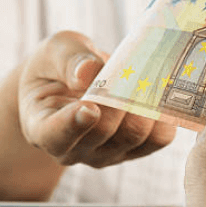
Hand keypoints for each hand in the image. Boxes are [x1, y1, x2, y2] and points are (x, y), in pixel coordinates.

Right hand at [18, 31, 175, 167]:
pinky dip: (164, 114)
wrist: (70, 82)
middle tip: (132, 67)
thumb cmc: (56, 67)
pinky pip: (158, 139)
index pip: (54, 136)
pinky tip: (160, 91)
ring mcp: (104, 155)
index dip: (72, 125)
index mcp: (41, 127)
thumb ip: (68, 59)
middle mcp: (72, 150)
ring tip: (147, 72)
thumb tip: (89, 71)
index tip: (89, 107)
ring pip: (134, 135)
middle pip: (102, 132)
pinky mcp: (133, 151)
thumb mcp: (54, 51)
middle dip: (120, 99)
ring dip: (145, 102)